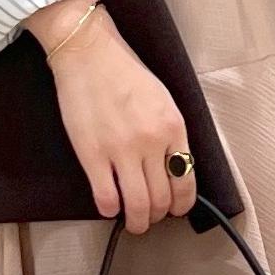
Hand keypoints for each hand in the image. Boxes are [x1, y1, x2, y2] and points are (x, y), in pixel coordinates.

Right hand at [25, 0, 196, 231]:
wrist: (88, 52)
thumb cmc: (124, 72)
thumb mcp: (163, 99)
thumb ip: (170, 134)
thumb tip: (173, 168)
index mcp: (173, 127)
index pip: (186, 181)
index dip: (181, 204)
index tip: (175, 210)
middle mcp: (151, 142)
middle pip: (162, 199)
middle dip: (158, 216)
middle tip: (151, 217)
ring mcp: (121, 150)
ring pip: (137, 205)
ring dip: (137, 221)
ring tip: (133, 222)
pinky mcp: (92, 154)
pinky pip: (106, 198)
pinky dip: (110, 210)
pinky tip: (109, 207)